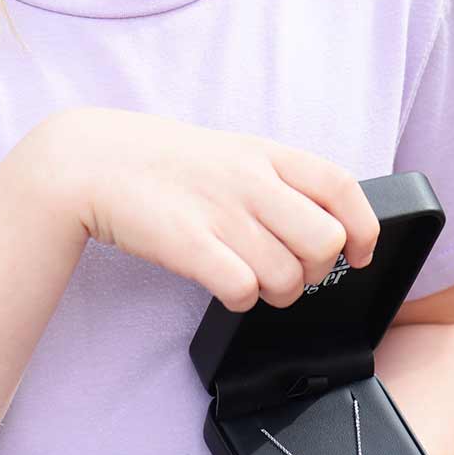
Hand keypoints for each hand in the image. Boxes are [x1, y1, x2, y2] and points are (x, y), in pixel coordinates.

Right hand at [22, 109, 377, 308]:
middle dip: (319, 272)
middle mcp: (251, 180)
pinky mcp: (187, 243)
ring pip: (289, 276)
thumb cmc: (169, 165)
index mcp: (268, 154)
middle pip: (326, 242)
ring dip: (279, 293)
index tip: (360, 253)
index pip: (342, 187)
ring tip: (256, 282)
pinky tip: (227, 286)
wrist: (90, 161)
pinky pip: (243, 290)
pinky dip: (243, 299)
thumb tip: (330, 224)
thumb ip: (281, 181)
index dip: (363, 227)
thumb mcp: (235, 154)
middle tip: (295, 273)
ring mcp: (219, 211)